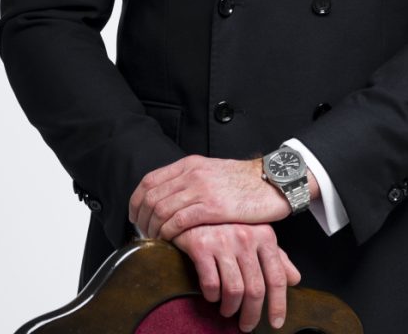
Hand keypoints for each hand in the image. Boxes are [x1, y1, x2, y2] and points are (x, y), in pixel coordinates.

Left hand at [130, 155, 317, 239]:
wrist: (272, 182)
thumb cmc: (243, 183)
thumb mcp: (211, 173)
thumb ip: (190, 181)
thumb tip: (168, 199)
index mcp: (189, 164)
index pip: (149, 181)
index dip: (136, 202)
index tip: (136, 218)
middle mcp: (191, 173)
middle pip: (150, 197)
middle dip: (141, 220)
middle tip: (144, 235)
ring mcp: (201, 188)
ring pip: (160, 210)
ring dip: (153, 230)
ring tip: (156, 242)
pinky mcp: (212, 206)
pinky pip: (178, 221)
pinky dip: (168, 234)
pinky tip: (170, 242)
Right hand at [173, 222, 300, 331]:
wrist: (194, 205)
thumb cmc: (229, 222)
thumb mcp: (256, 234)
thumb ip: (276, 257)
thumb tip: (295, 279)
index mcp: (264, 234)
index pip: (277, 277)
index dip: (278, 305)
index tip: (276, 323)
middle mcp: (246, 237)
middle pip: (255, 289)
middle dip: (252, 315)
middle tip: (247, 326)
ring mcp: (223, 241)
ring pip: (234, 291)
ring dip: (231, 308)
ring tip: (228, 310)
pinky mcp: (201, 246)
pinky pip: (211, 284)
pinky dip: (212, 296)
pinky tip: (212, 295)